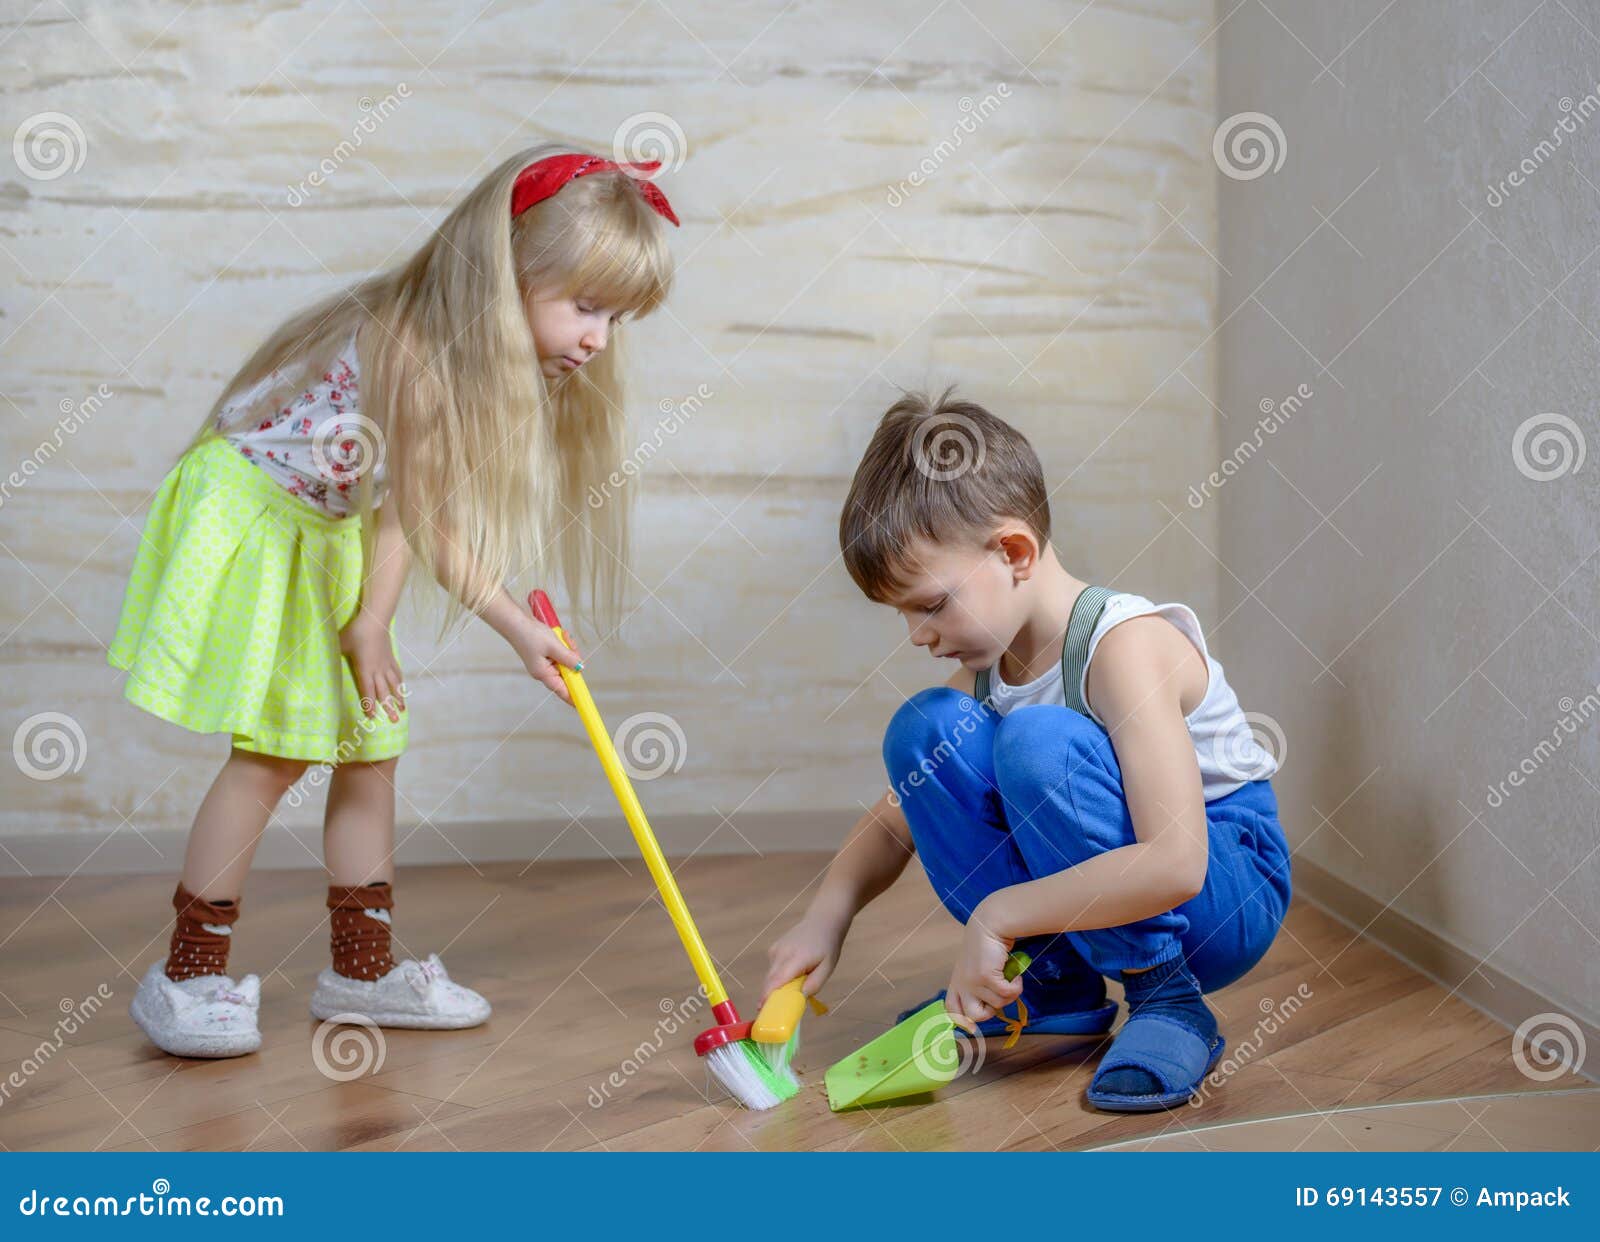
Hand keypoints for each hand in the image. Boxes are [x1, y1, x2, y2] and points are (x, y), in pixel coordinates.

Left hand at [339, 611, 405, 721]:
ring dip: (398, 698)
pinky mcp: (391, 658)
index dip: (370, 705)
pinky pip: (397, 674)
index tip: (373, 718)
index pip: (367, 691)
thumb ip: (331, 654)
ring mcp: (386, 665)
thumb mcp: (339, 644)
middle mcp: (377, 671)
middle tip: (395, 721)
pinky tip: (402, 689)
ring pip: (394, 685)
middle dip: (389, 707)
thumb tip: (318, 658)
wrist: (374, 621)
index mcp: (364, 670)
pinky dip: (400, 683)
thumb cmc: (354, 633)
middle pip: (384, 692)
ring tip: (403, 709)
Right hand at [517, 619, 584, 705]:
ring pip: (565, 661)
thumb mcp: (553, 646)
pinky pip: (560, 653)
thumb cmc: (530, 634)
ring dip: (568, 648)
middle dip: (573, 659)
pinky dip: (563, 645)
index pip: (562, 690)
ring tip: (563, 636)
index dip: (573, 697)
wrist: (515, 621)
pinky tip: (560, 635)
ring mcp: (544, 662)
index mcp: (543, 674)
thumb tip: (580, 667)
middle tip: (570, 645)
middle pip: (567, 672)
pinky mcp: (545, 653)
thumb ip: (568, 658)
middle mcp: (543, 671)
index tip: (583, 704)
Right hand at [762, 911, 848, 1003]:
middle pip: (770, 981)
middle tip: (776, 1013)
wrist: (822, 922)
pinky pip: (773, 969)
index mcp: (796, 958)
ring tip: (794, 986)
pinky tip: (793, 972)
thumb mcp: (828, 967)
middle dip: (770, 997)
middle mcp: (781, 953)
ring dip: (778, 986)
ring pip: (771, 976)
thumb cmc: (827, 947)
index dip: (768, 995)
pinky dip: (779, 976)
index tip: (761, 1009)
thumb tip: (800, 998)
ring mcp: (775, 950)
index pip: (777, 979)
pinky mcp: (773, 949)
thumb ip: (814, 984)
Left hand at [945, 910, 1020, 1024]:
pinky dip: (1017, 986)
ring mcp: (973, 982)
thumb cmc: (986, 946)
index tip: (972, 1029)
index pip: (951, 1008)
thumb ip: (978, 985)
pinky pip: (1008, 993)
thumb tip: (993, 1006)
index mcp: (957, 982)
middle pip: (973, 1015)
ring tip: (1010, 978)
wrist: (989, 925)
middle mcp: (962, 984)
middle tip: (999, 996)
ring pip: (998, 1005)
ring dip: (1010, 994)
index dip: (961, 1021)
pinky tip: (1016, 975)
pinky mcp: (986, 976)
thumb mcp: (976, 968)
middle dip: (990, 1012)